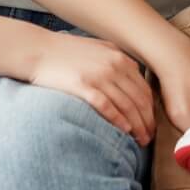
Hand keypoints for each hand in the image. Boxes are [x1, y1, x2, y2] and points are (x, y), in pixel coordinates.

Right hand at [25, 29, 155, 145]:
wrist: (38, 50)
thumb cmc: (66, 52)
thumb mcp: (97, 49)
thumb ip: (116, 60)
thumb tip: (133, 74)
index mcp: (119, 57)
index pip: (144, 88)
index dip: (151, 109)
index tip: (152, 124)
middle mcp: (114, 65)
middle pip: (139, 99)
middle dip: (147, 121)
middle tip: (149, 138)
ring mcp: (99, 75)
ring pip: (127, 105)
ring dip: (137, 125)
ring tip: (141, 140)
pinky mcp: (84, 86)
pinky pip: (108, 106)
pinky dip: (119, 120)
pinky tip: (125, 131)